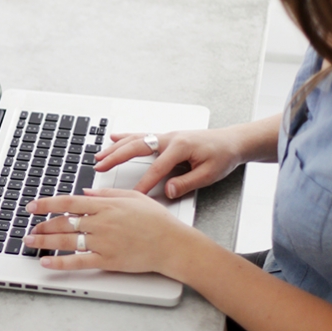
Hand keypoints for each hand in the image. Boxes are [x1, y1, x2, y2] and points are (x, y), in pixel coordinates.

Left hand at [23, 189, 191, 273]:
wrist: (172, 244)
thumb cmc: (157, 221)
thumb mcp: (132, 197)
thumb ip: (106, 194)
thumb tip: (86, 193)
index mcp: (105, 205)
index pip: (68, 202)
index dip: (47, 204)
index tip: (32, 206)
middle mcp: (100, 222)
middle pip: (63, 222)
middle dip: (42, 225)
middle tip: (29, 228)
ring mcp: (102, 242)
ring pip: (66, 240)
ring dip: (45, 241)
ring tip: (30, 242)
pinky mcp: (107, 260)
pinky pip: (78, 262)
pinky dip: (60, 262)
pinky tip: (46, 262)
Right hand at [94, 127, 244, 198]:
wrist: (232, 141)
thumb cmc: (223, 156)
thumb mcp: (209, 174)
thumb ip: (187, 183)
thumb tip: (168, 190)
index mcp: (180, 147)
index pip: (157, 168)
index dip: (144, 183)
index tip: (132, 195)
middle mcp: (170, 138)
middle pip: (137, 147)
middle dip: (116, 157)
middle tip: (100, 167)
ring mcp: (166, 136)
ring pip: (135, 139)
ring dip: (116, 148)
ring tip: (99, 156)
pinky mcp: (166, 137)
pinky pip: (141, 135)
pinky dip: (125, 137)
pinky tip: (113, 138)